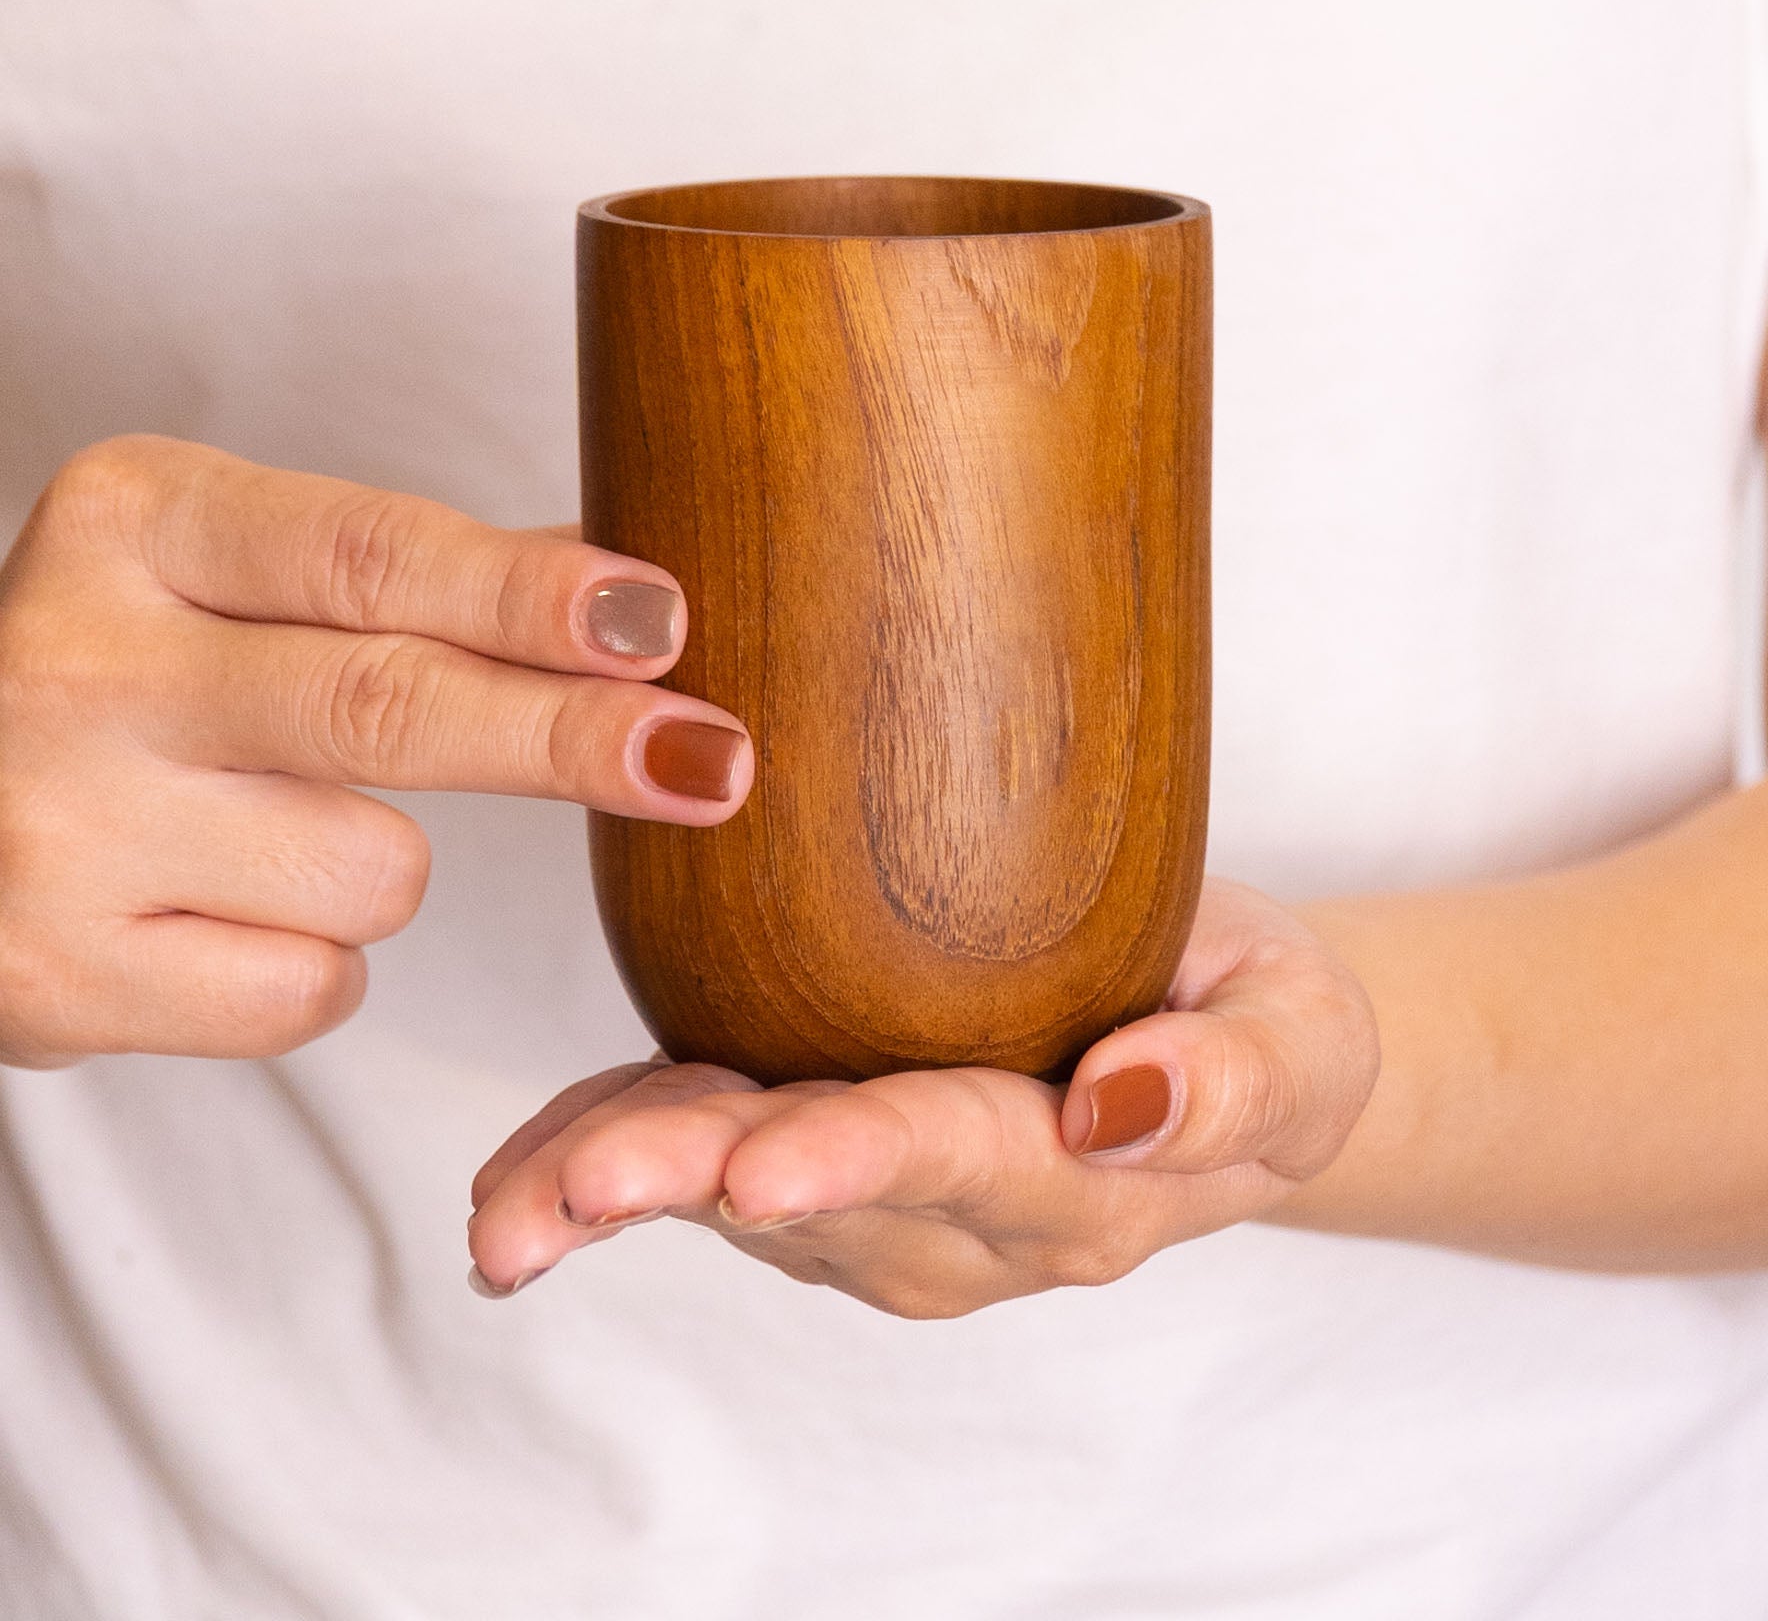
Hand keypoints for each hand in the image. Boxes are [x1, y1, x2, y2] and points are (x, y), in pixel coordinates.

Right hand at [0, 435, 750, 1066]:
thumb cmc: (126, 677)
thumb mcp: (227, 575)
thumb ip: (414, 580)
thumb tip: (632, 597)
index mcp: (137, 521)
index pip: (371, 554)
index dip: (529, 593)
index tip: (659, 620)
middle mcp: (79, 663)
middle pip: (387, 707)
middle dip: (569, 739)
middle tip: (711, 760)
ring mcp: (58, 830)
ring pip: (374, 872)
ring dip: (378, 865)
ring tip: (263, 827)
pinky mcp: (59, 978)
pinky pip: (308, 988)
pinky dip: (308, 960)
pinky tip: (217, 910)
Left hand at [466, 880, 1378, 1314]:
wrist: (1208, 1040)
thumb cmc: (1253, 1018)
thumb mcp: (1301, 1033)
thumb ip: (1239, 1080)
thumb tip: (1128, 1106)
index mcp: (1076, 1187)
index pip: (963, 1164)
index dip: (863, 1160)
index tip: (766, 1170)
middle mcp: (956, 1221)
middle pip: (813, 1198)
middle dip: (692, 1186)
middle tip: (581, 1190)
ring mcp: (875, 1203)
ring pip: (729, 1194)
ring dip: (615, 1191)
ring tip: (509, 1205)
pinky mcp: (813, 1153)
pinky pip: (698, 1159)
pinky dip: (600, 1160)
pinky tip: (519, 1185)